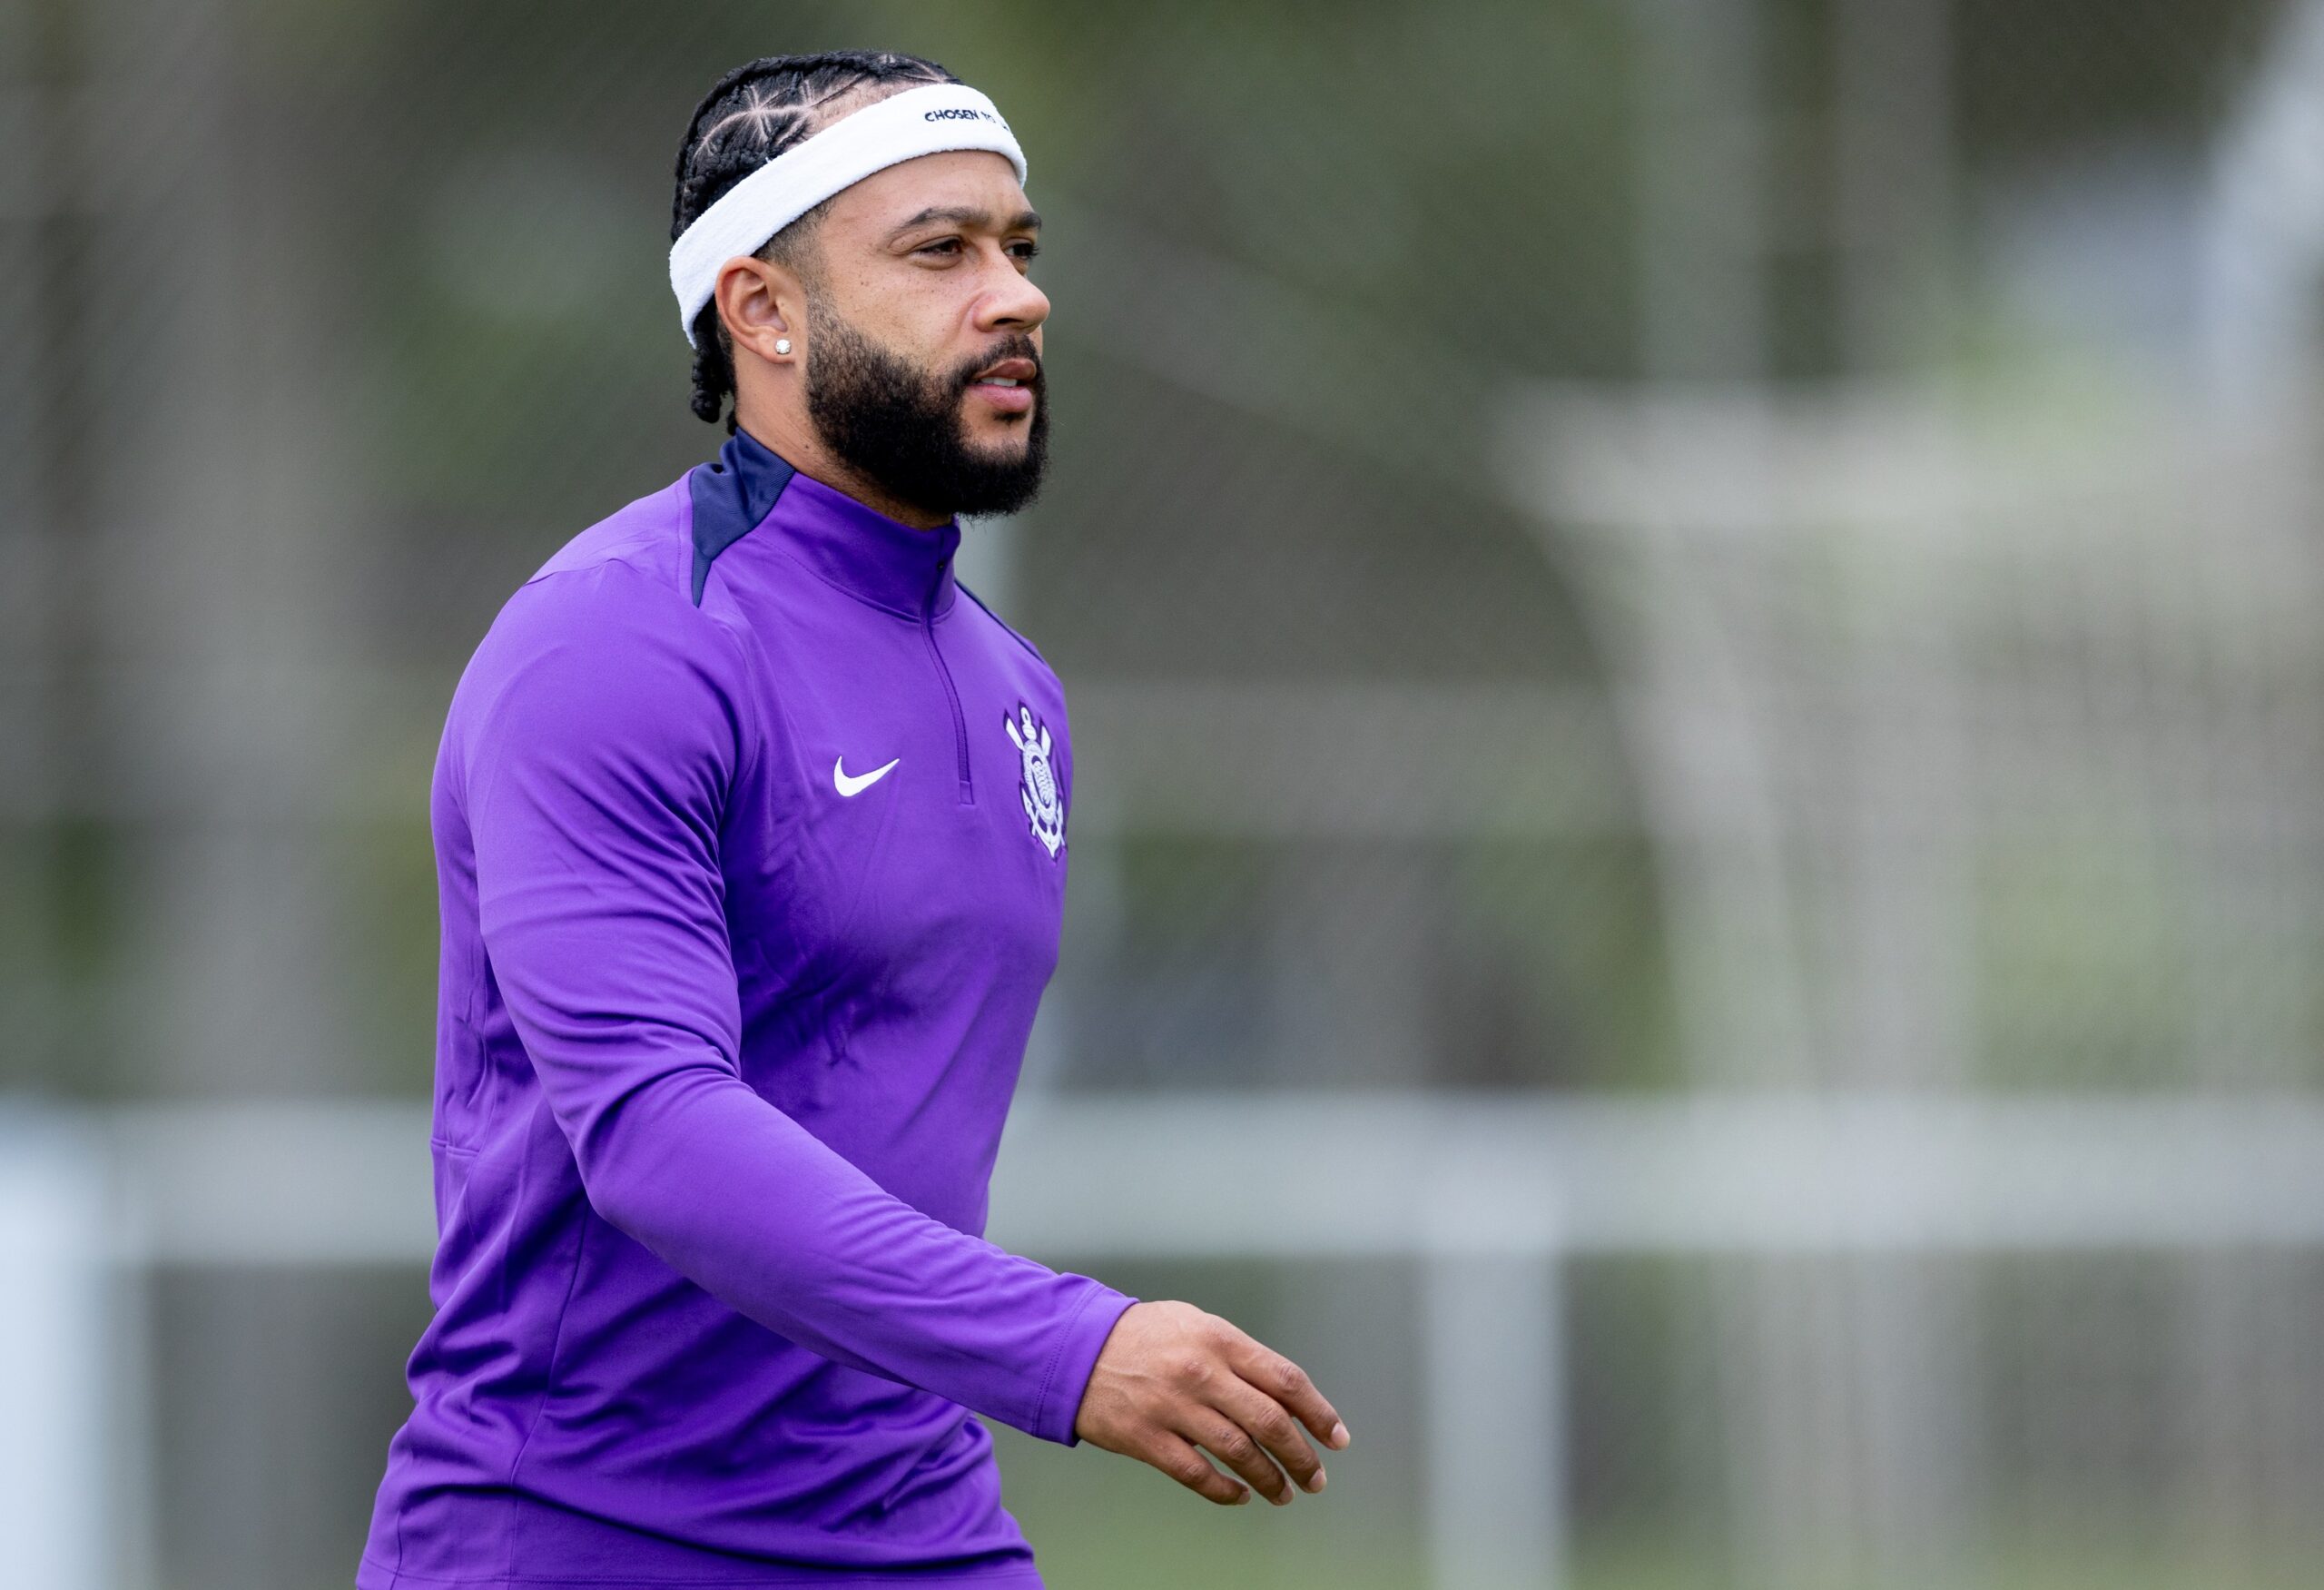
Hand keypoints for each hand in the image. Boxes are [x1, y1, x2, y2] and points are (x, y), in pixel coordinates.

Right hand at [1072, 1300, 1350, 1506]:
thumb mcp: (1196, 1324)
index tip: (1336, 1437)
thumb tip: (1284, 1394)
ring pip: (1239, 1452)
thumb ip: (1238, 1355)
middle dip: (1301, 1456)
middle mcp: (1201, 1372)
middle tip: (1315, 1477)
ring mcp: (1173, 1407)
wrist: (1075, 1348)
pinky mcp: (1146, 1438)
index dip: (1318, 1413)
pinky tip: (1240, 1495)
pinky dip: (1226, 1491)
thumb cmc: (1142, 1336)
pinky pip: (1197, 1474)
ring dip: (1270, 1479)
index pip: (1285, 1380)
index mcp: (1219, 1340)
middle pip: (1270, 1421)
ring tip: (1283, 1493)